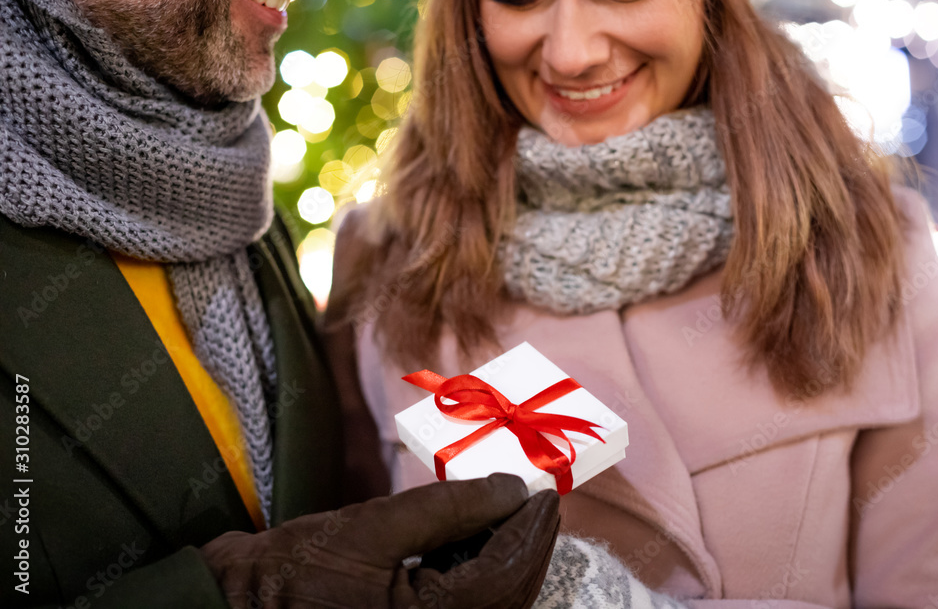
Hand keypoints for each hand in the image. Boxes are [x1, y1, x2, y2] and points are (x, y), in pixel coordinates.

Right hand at [200, 474, 559, 608]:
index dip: (531, 531)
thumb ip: (447, 508)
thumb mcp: (374, 525)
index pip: (505, 575)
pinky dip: (478, 576)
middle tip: (536, 501)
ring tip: (505, 515)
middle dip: (525, 545)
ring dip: (505, 560)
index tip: (547, 495)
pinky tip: (473, 543)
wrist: (240, 608)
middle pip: (507, 595)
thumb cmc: (295, 571)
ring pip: (492, 605)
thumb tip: (510, 490)